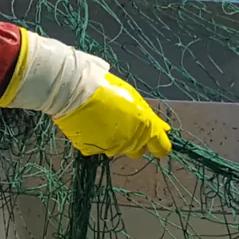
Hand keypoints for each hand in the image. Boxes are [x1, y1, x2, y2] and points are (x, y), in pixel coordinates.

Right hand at [54, 74, 171, 158]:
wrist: (75, 91)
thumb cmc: (107, 87)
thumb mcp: (134, 99)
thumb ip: (149, 118)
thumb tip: (164, 130)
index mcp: (145, 127)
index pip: (161, 148)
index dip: (159, 145)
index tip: (154, 142)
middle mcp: (130, 141)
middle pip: (138, 150)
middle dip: (134, 141)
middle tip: (122, 124)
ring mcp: (111, 148)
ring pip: (117, 149)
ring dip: (114, 140)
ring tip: (102, 120)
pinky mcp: (92, 151)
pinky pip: (98, 148)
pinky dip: (95, 140)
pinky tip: (89, 124)